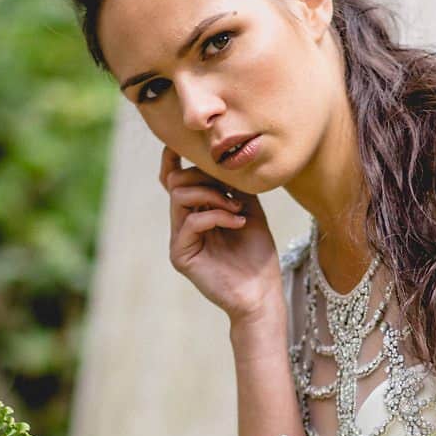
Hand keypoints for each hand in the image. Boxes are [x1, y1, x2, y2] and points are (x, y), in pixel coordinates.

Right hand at [161, 145, 282, 325]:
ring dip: (212, 195)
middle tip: (232, 191)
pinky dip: (217, 216)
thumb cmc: (257, 254)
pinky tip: (238, 222)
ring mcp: (179, 240)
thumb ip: (232, 186)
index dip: (174, 160)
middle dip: (205, 177)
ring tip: (237, 207)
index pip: (176, 181)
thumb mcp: (248, 209)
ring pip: (179, 197)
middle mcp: (183, 224)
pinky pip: (191, 222)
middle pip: (176, 182)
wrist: (261, 292)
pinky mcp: (181, 255)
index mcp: (195, 213)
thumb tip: (223, 159)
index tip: (180, 143)